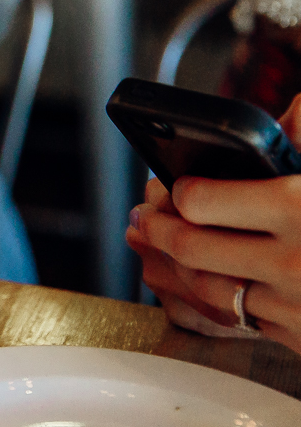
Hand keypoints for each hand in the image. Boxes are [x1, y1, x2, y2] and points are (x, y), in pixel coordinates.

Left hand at [127, 94, 300, 353]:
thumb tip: (291, 109)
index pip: (201, 201)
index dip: (177, 191)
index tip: (172, 185)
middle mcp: (293, 261)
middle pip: (193, 249)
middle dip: (158, 230)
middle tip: (144, 216)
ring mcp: (297, 306)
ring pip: (209, 289)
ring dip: (170, 268)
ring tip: (151, 245)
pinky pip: (241, 320)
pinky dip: (209, 299)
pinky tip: (194, 281)